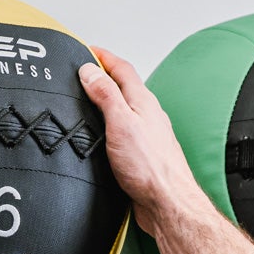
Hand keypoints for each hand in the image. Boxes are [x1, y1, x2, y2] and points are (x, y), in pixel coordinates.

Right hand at [79, 48, 209, 238]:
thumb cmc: (151, 167)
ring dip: (108, 100)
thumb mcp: (121, 122)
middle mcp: (147, 116)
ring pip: (125, 109)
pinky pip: (124, 130)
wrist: (167, 203)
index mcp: (143, 102)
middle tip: (87, 69)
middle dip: (105, 75)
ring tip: (92, 97)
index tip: (87, 50)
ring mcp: (146, 135)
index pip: (122, 69)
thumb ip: (106, 95)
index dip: (103, 57)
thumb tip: (89, 71)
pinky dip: (110, 125)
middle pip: (125, 87)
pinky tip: (104, 134)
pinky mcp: (141, 155)